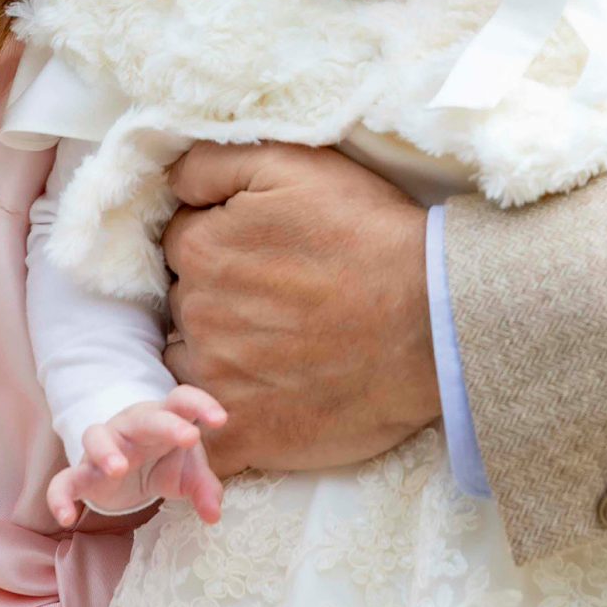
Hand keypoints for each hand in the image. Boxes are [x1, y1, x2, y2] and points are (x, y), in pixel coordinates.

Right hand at [46, 387, 226, 526]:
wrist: (127, 468)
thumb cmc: (164, 458)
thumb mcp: (187, 472)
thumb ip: (204, 488)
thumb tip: (214, 515)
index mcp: (163, 417)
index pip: (181, 399)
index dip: (201, 404)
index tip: (221, 420)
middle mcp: (132, 426)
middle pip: (145, 417)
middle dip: (166, 425)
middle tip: (188, 438)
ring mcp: (104, 447)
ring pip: (96, 435)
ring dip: (106, 449)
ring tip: (119, 468)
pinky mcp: (83, 474)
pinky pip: (63, 481)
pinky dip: (59, 496)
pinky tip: (67, 517)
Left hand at [163, 143, 439, 477]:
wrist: (436, 320)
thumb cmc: (372, 236)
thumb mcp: (295, 165)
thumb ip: (214, 162)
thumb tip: (171, 182)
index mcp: (203, 248)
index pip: (182, 243)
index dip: (220, 242)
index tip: (264, 252)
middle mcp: (198, 313)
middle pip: (184, 302)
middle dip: (218, 298)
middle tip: (280, 299)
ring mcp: (216, 379)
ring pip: (186, 365)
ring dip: (213, 358)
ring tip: (276, 351)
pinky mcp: (243, 435)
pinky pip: (197, 443)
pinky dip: (208, 433)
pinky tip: (249, 413)